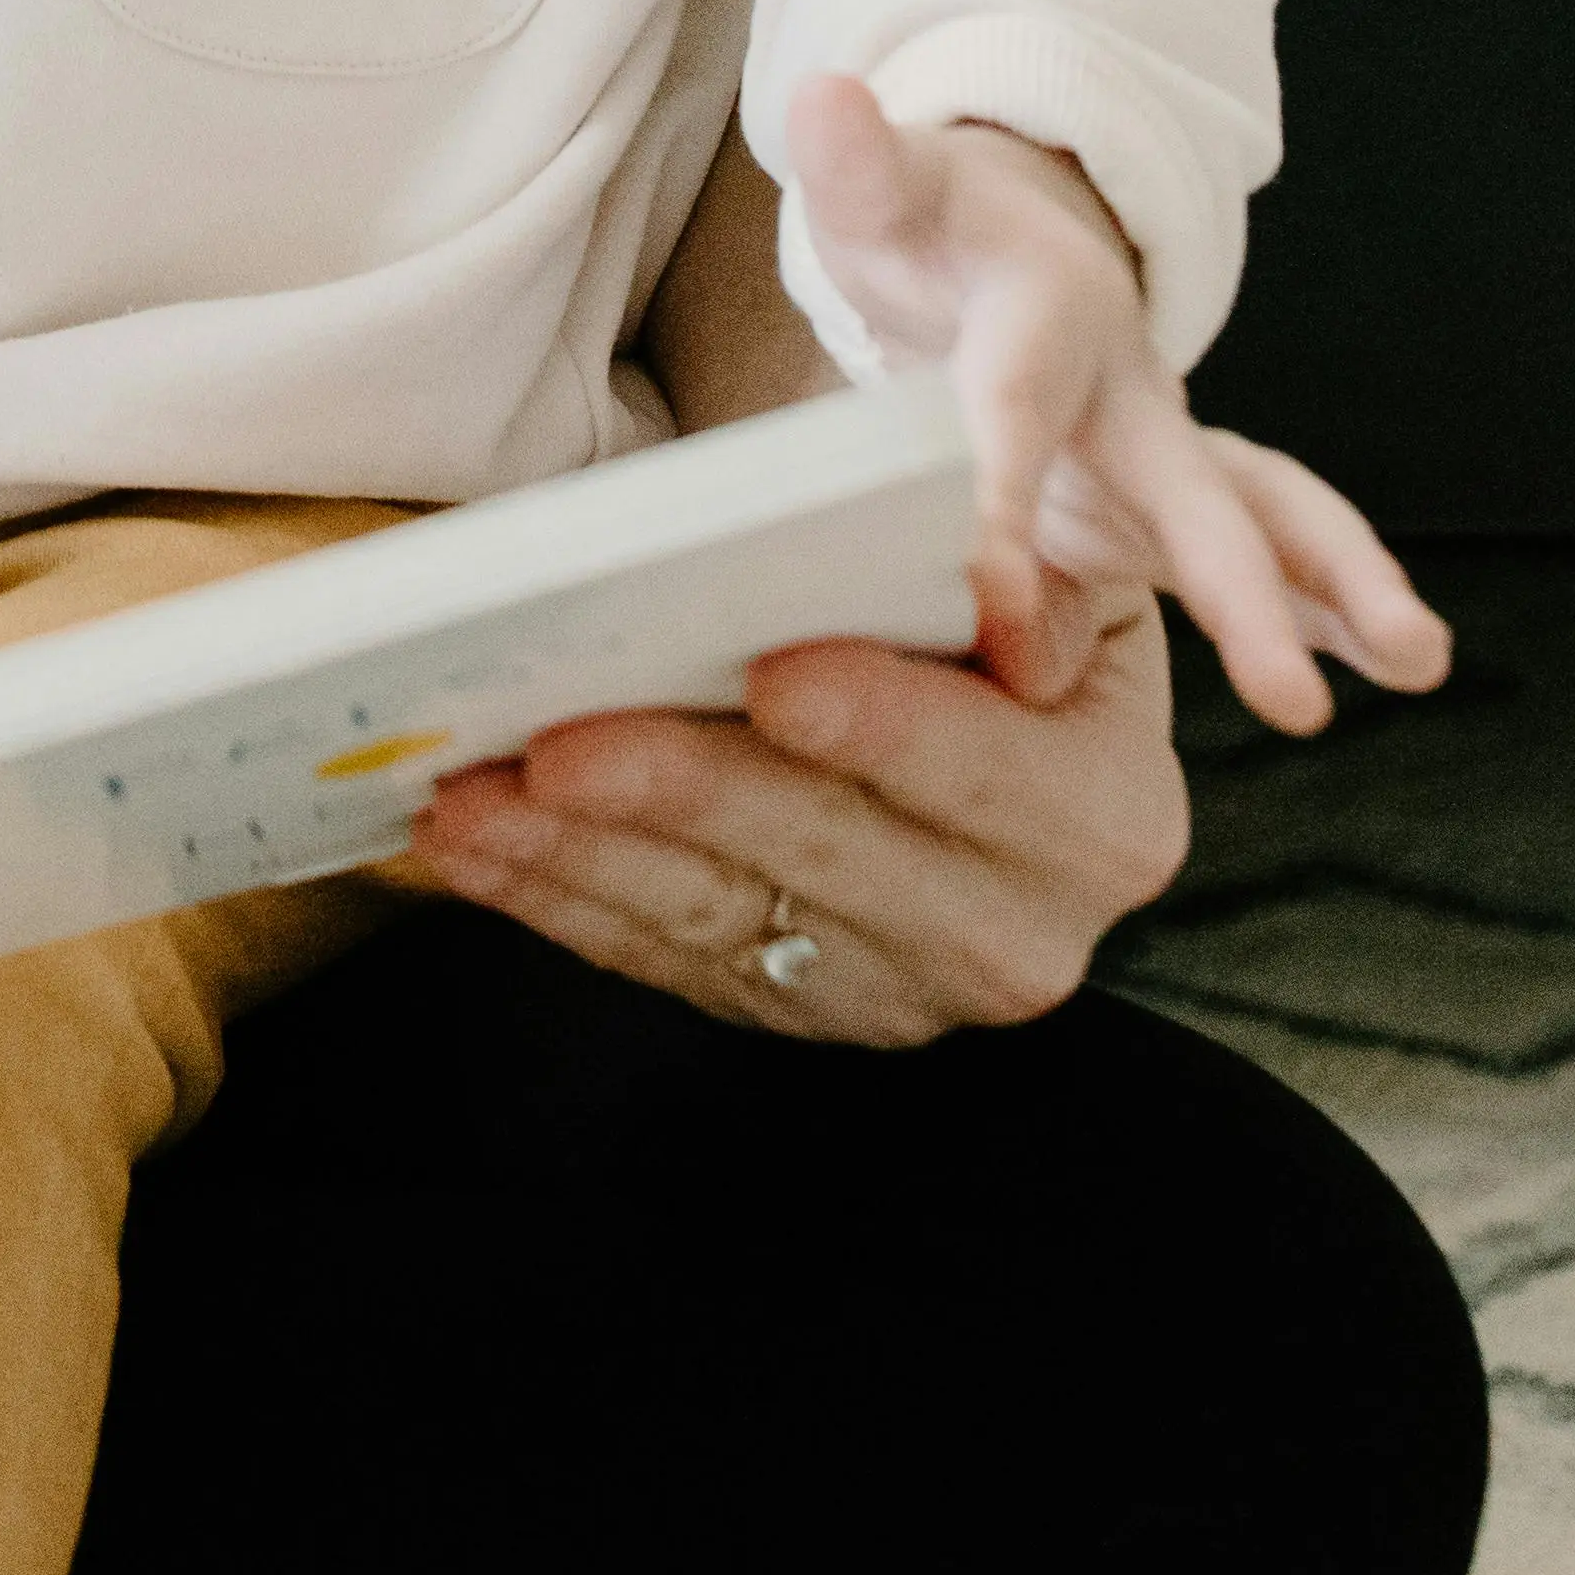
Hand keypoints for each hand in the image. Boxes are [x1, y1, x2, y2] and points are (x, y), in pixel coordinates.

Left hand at [415, 554, 1190, 1046]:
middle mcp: (1019, 933)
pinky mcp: (796, 1013)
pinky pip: (661, 958)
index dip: (882, 726)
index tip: (773, 676)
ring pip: (718, 919)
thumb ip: (1038, 578)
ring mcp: (901, 990)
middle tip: (557, 741)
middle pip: (826, 854)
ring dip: (578, 859)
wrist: (988, 700)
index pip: (984, 769)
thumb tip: (1011, 610)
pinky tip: (472, 845)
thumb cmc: (1002, 601)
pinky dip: (558, 899)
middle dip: (681, 793)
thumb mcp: (1061, 561)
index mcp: (1106, 815)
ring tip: (468, 794)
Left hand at [775, 71, 1448, 736]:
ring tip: (1419, 661)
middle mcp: (1127, 386)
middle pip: (1191, 489)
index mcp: (1042, 318)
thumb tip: (826, 99)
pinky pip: (1269, 543)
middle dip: (1243, 591)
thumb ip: (855, 171)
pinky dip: (1331, 601)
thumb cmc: (930, 232)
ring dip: (1340, 589)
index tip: (1000, 620)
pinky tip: (1394, 665)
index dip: (999, 515)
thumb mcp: (881, 197)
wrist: (1004, 226)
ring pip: (1271, 513)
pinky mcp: (1175, 491)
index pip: (1015, 421)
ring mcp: (1166, 443)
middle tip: (1291, 706)